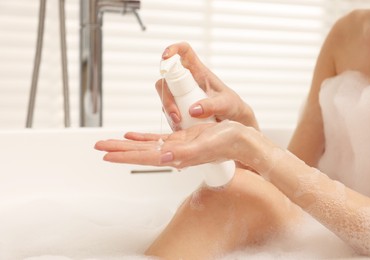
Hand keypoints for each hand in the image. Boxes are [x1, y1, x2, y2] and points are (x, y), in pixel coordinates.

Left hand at [94, 121, 247, 168]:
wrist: (239, 140)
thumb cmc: (227, 143)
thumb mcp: (205, 146)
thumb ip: (184, 154)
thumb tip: (163, 157)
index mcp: (176, 156)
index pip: (144, 157)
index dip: (124, 156)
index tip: (106, 155)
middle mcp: (172, 153)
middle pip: (139, 152)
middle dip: (118, 150)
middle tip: (98, 146)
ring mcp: (175, 146)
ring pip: (145, 145)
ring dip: (126, 144)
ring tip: (109, 142)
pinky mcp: (181, 138)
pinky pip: (157, 138)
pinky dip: (143, 137)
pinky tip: (132, 135)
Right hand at [158, 42, 258, 130]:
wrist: (232, 122)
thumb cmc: (232, 107)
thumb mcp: (226, 105)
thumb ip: (211, 106)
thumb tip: (192, 110)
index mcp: (199, 71)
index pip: (184, 52)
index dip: (173, 49)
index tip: (165, 56)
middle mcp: (187, 80)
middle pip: (166, 79)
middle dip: (166, 97)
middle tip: (176, 115)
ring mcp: (181, 94)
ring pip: (164, 96)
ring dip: (168, 110)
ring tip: (180, 124)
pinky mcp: (178, 107)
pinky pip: (168, 111)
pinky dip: (171, 120)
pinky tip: (181, 127)